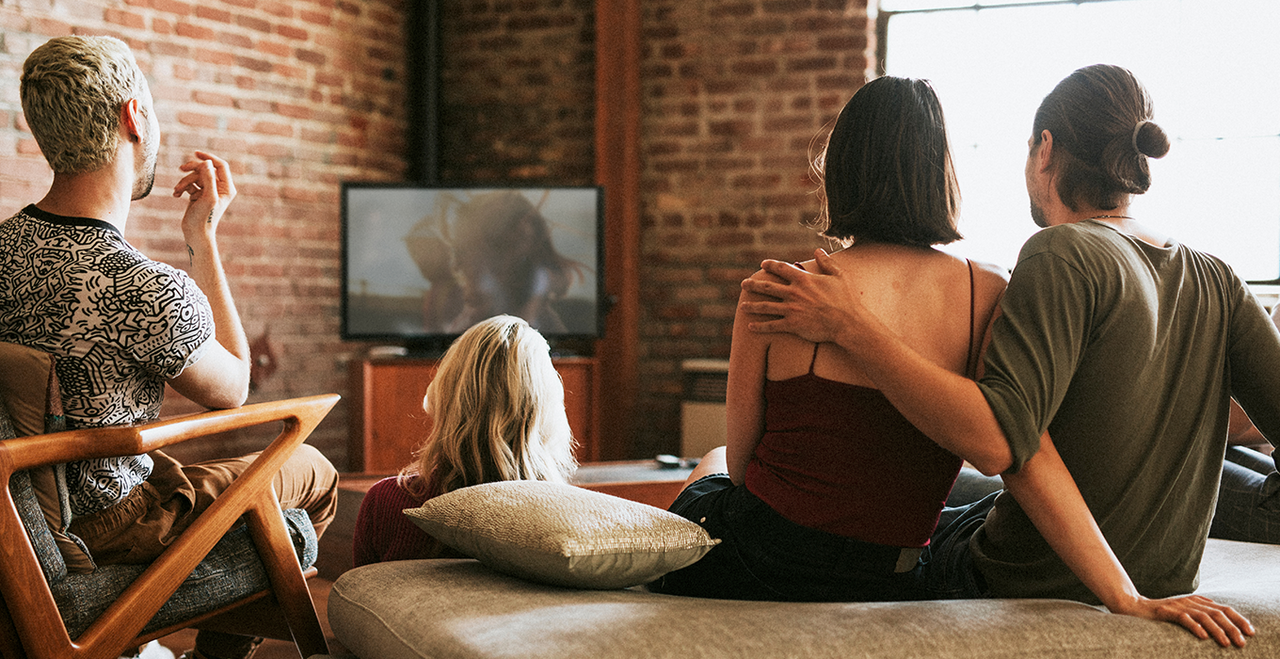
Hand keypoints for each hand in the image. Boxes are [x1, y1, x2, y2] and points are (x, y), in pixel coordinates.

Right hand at [173, 151, 236, 239]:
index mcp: (227, 188)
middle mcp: (220, 188)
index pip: (220, 166)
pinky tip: (176, 195)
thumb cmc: (204, 218)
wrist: (195, 233)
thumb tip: (207, 162)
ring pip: (195, 176)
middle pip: (205, 169)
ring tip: (177, 191)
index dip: (209, 157)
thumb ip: (208, 179)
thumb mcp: (207, 197)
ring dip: (184, 181)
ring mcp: (209, 191)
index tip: (196, 153)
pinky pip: (189, 184)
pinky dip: (182, 187)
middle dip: (192, 170)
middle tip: (181, 169)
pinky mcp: (198, 194)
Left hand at [738, 249, 861, 344]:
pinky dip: (760, 326)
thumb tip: (818, 250)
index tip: (763, 264)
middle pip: (767, 286)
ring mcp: (791, 309)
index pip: (782, 268)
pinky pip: (772, 325)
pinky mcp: (792, 325)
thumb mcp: (839, 276)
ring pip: (765, 306)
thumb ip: (827, 262)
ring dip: (752, 306)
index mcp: (804, 279)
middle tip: (744, 284)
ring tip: (742, 306)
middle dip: (753, 285)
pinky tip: (750, 326)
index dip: (770, 265)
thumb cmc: (846, 299)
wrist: (847, 323)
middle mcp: (794, 293)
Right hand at [1113, 594, 1253, 647]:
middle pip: (1218, 613)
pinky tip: (1203, 637)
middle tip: (1241, 642)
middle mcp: (1190, 601)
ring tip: (1227, 643)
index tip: (1250, 632)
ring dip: (1218, 631)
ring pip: (1204, 617)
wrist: (1133, 607)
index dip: (1239, 620)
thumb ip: (1201, 616)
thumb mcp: (1185, 614)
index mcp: (1198, 602)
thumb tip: (1223, 626)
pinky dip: (1195, 627)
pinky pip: (1184, 618)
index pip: (1224, 609)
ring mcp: (1178, 605)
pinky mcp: (1166, 611)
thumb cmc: (1162, 615)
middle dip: (1233, 628)